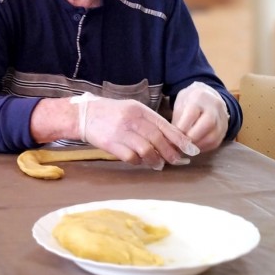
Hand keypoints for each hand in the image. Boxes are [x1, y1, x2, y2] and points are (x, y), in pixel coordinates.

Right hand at [74, 94, 198, 169]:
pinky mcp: (111, 144)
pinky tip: (140, 162)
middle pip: (158, 139)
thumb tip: (170, 139)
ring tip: (158, 164)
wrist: (84, 115)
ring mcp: (122, 132)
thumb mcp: (132, 110)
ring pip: (146, 150)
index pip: (165, 125)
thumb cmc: (112, 113)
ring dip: (155, 160)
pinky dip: (138, 162)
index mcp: (140, 110)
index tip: (190, 149)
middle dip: (171, 153)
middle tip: (177, 161)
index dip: (179, 139)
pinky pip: (131, 157)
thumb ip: (150, 122)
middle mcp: (132, 120)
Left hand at [171, 82, 228, 151]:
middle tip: (181, 143)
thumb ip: (177, 120)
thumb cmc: (190, 101)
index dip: (181, 128)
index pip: (191, 114)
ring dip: (197, 145)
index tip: (173, 136)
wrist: (208, 97)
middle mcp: (214, 107)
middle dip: (191, 138)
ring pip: (212, 137)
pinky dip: (203, 147)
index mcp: (199, 97)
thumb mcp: (180, 103)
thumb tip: (172, 140)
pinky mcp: (224, 130)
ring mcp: (222, 119)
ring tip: (186, 146)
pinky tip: (194, 146)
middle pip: (207, 125)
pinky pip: (215, 143)